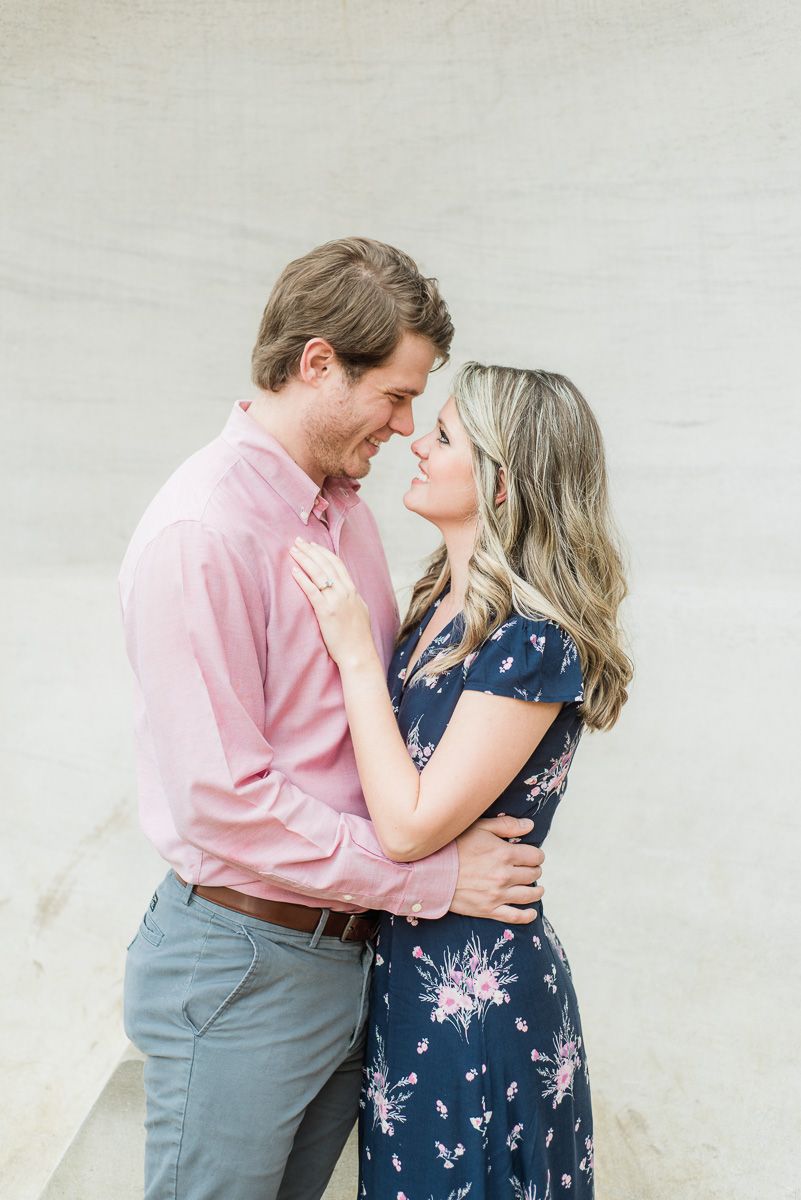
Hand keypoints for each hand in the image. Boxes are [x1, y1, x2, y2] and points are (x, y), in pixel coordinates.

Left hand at [289, 539, 375, 668]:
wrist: (359, 654)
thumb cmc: (358, 637)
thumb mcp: (360, 611)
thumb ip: (352, 599)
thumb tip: (345, 591)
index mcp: (353, 591)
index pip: (337, 564)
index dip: (324, 552)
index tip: (313, 544)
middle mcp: (346, 592)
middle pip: (326, 564)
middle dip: (311, 550)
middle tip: (298, 541)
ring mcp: (337, 601)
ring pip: (319, 574)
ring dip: (305, 559)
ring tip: (293, 550)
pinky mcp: (326, 612)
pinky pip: (312, 591)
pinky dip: (302, 579)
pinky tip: (293, 570)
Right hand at [450, 816, 544, 924]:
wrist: (431, 872)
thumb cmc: (453, 846)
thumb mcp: (480, 828)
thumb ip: (506, 825)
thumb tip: (530, 825)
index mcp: (505, 854)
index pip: (535, 856)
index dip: (536, 855)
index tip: (532, 855)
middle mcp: (505, 875)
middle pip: (533, 874)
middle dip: (534, 870)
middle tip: (530, 869)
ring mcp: (497, 894)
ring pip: (528, 895)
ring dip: (536, 891)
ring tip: (537, 888)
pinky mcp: (488, 910)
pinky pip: (514, 916)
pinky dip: (527, 915)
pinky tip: (531, 912)